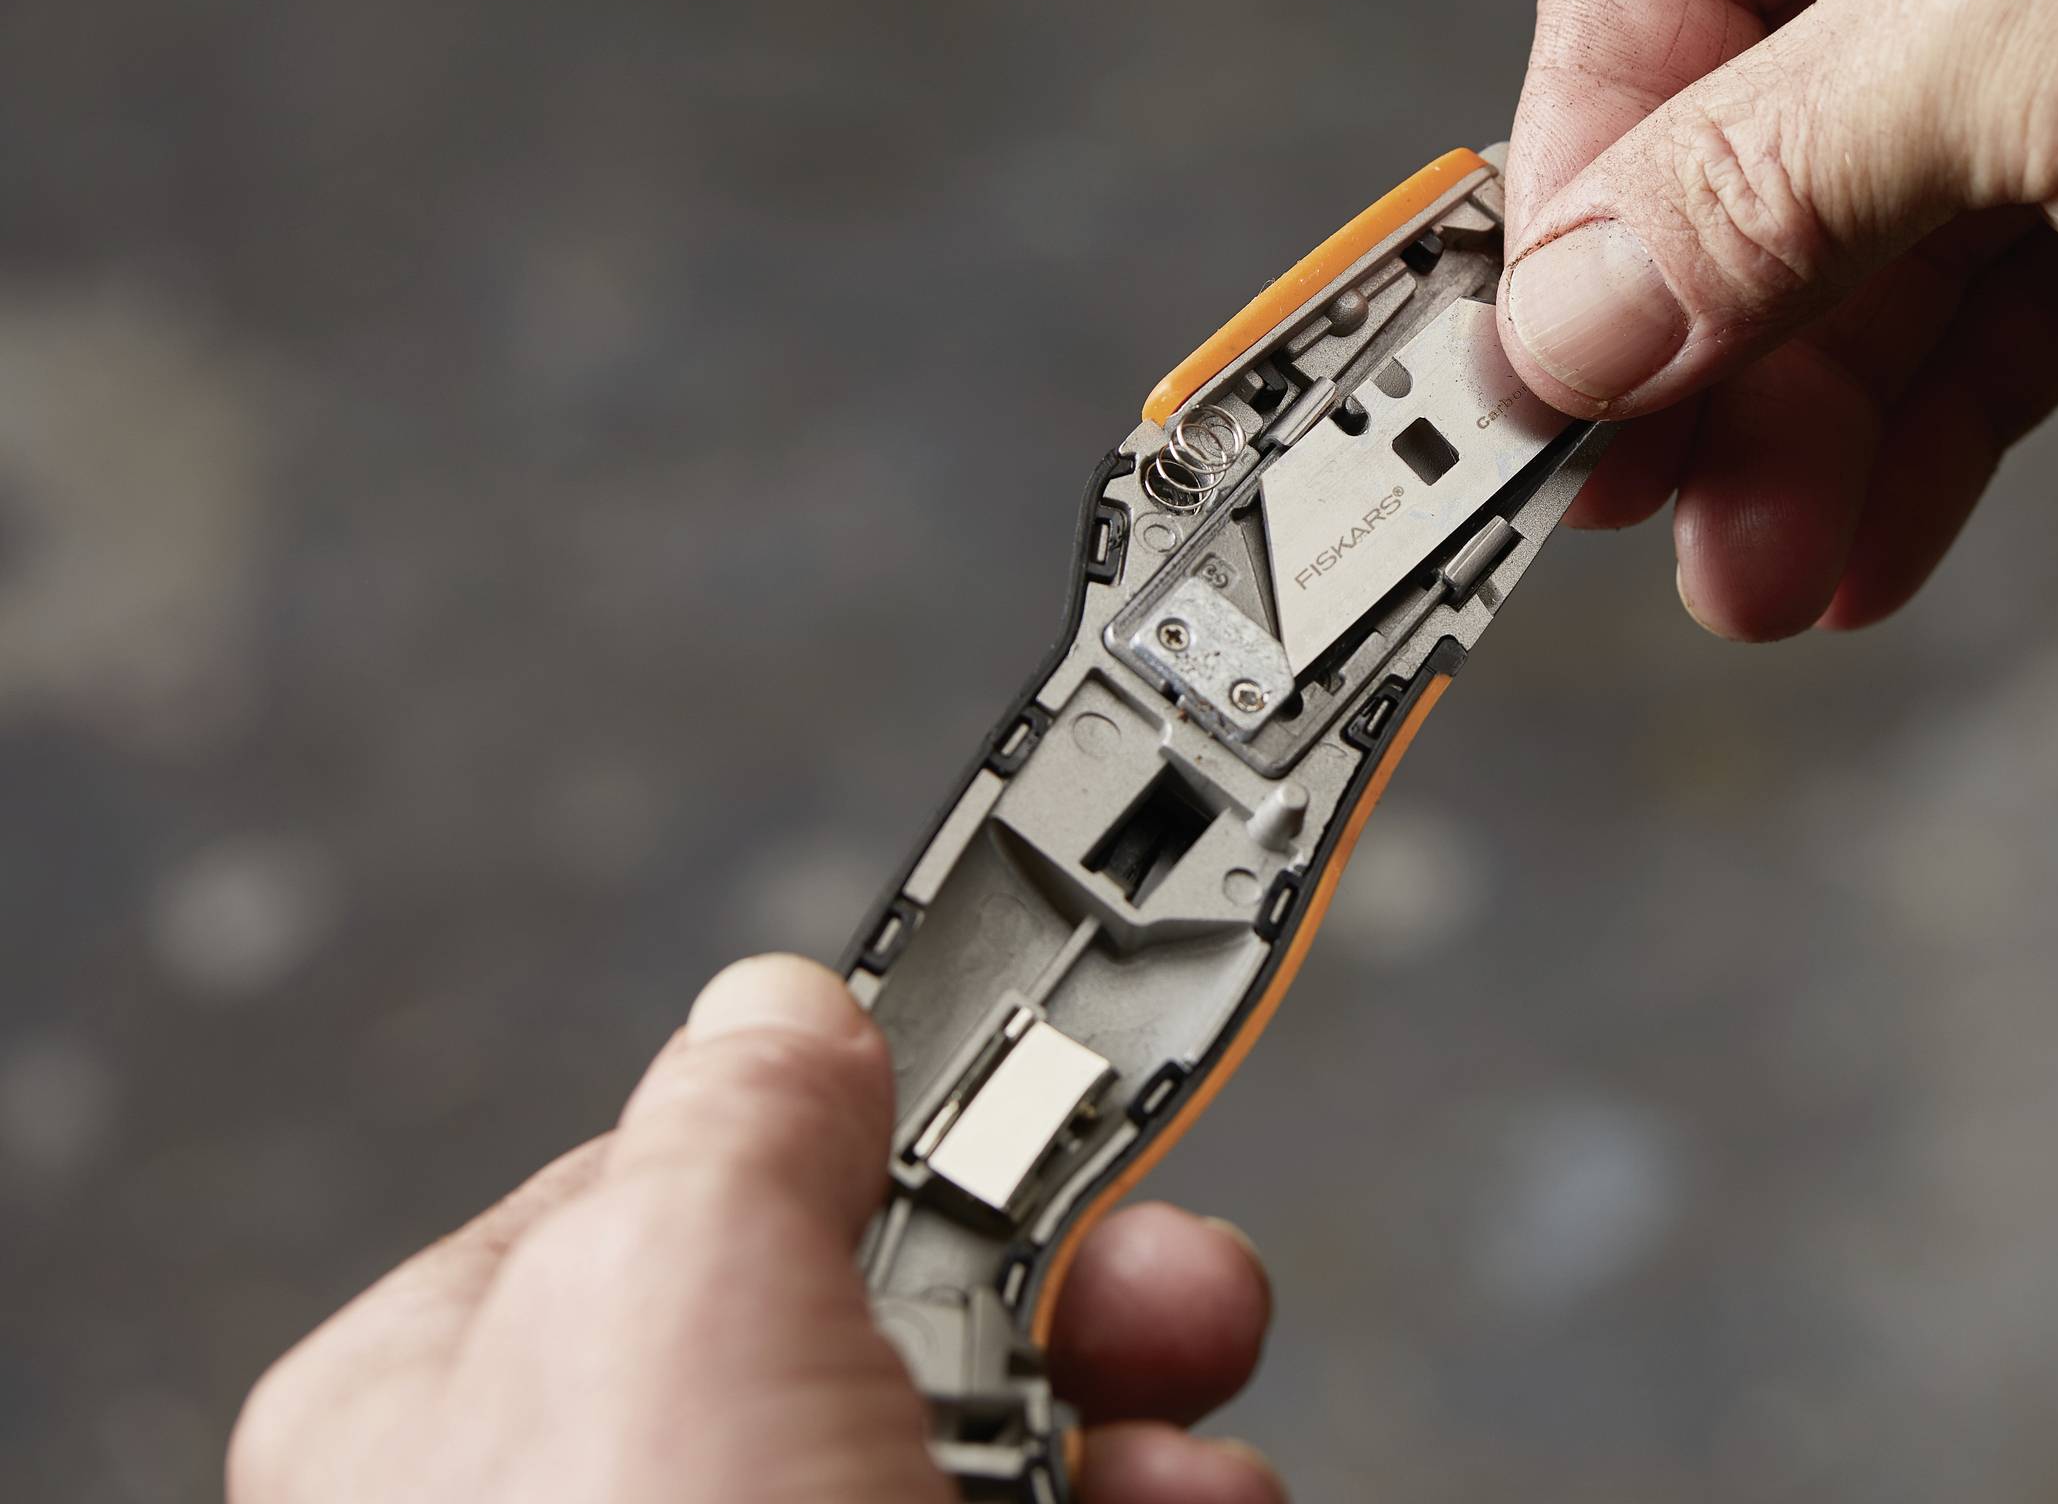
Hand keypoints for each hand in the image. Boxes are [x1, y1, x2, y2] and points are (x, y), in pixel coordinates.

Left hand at [229, 955, 1282, 1503]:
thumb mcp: (664, 1307)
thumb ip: (734, 1113)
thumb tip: (784, 1004)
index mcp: (470, 1400)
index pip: (692, 1178)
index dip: (871, 1120)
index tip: (1037, 1060)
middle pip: (889, 1307)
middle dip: (1061, 1278)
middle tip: (1153, 1282)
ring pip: (1012, 1445)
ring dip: (1144, 1425)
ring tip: (1186, 1453)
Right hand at [1498, 0, 2057, 638]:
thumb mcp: (2011, 44)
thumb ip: (1757, 192)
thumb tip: (1557, 328)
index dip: (1582, 154)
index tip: (1545, 344)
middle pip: (1741, 128)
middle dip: (1696, 335)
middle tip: (1632, 508)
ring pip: (1861, 251)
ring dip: (1801, 423)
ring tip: (1755, 582)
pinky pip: (1981, 315)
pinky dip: (1919, 434)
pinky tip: (1861, 554)